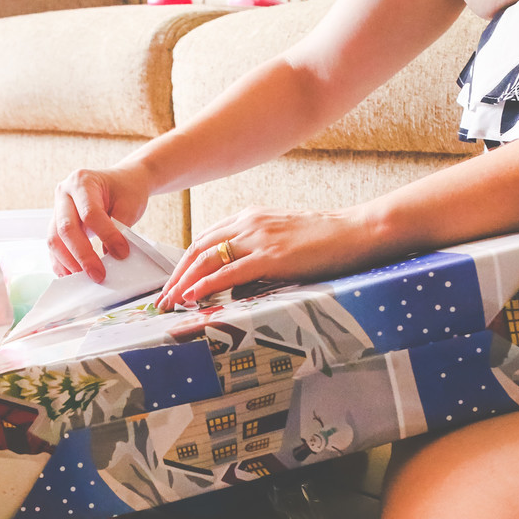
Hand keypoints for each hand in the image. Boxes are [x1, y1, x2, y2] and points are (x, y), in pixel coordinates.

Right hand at [49, 164, 151, 282]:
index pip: (90, 213)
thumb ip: (119, 228)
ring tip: (85, 278)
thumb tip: (110, 258)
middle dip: (82, 255)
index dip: (106, 235)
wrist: (121, 182)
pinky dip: (61, 263)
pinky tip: (71, 275)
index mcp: (82, 182)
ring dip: (68, 262)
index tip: (121, 253)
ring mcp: (57, 209)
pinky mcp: (56, 224)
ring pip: (54, 239)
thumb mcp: (128, 204)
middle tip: (98, 275)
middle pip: (66, 228)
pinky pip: (54, 246)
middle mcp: (64, 193)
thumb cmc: (125, 190)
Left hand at [156, 206, 375, 309]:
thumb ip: (259, 249)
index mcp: (251, 216)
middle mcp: (249, 223)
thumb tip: (240, 275)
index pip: (206, 239)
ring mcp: (258, 238)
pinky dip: (206, 285)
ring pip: (207, 260)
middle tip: (162, 298)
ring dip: (183, 283)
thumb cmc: (326, 239)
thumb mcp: (284, 237)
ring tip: (169, 302)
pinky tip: (191, 297)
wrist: (356, 231)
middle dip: (176, 275)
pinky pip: (228, 272)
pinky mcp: (270, 256)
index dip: (185, 262)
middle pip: (199, 248)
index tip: (174, 283)